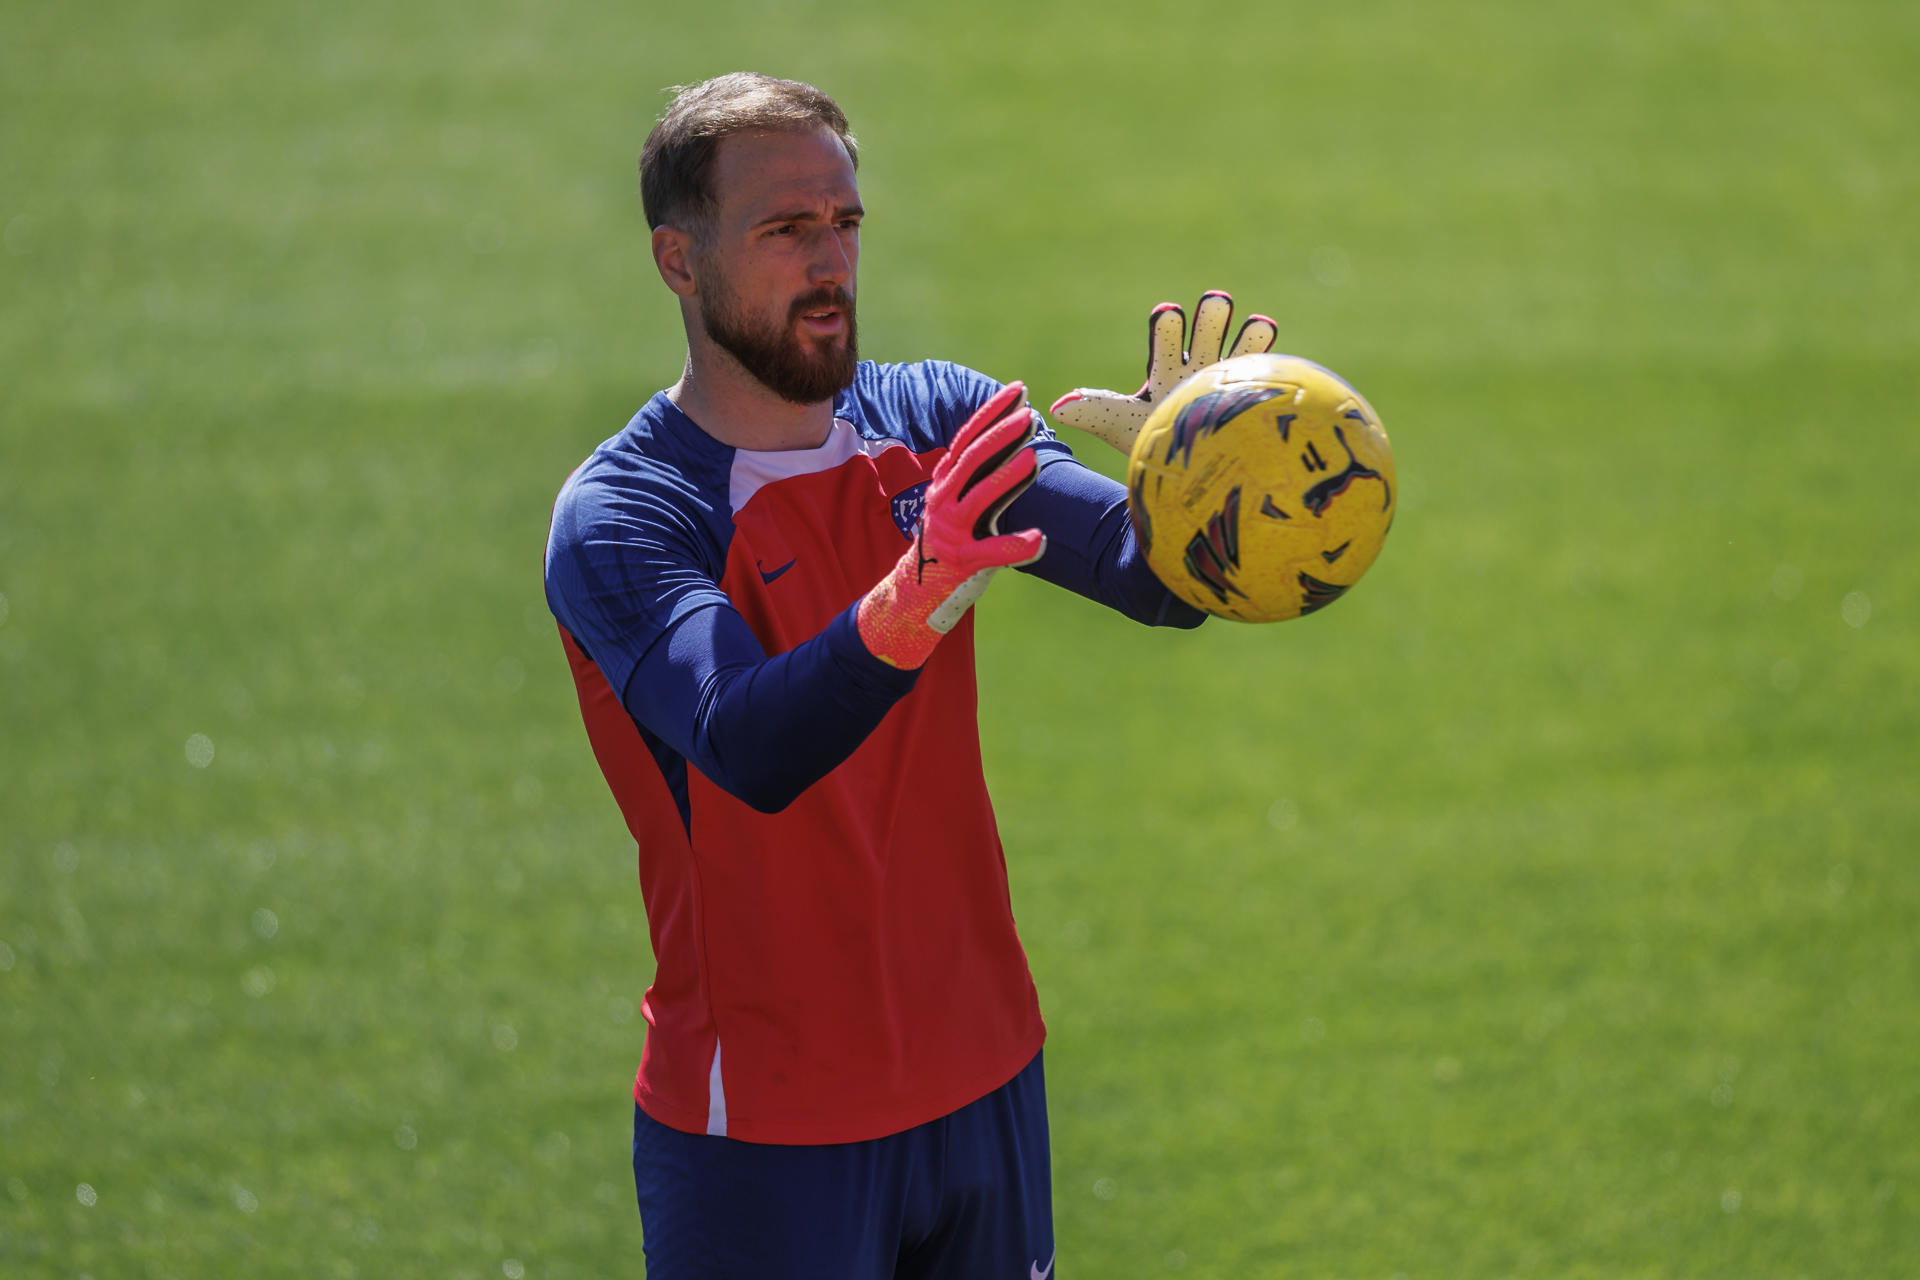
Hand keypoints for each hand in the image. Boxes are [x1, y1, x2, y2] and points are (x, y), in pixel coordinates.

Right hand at [856, 381, 1047, 667]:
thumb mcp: (959, 499)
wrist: (917, 587)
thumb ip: (981, 472)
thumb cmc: (950, 536)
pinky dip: (1014, 546)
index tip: (1017, 390)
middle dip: (1000, 435)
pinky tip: (1038, 539)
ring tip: (1033, 460)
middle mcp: (942, 499)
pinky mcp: (961, 561)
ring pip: (977, 499)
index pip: (968, 438)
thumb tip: (1016, 436)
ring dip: (1005, 478)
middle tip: (1027, 416)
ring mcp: (950, 530)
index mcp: (945, 481)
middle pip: (971, 460)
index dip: (991, 412)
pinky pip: (989, 552)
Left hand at [1049, 290, 1276, 454]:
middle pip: (1208, 331)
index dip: (1168, 325)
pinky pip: (1270, 380)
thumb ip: (1093, 409)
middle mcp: (1200, 366)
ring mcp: (1230, 381)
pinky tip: (1288, 368)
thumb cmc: (1148, 442)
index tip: (1168, 317)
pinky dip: (1278, 370)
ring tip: (1259, 325)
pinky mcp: (1254, 399)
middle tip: (1215, 304)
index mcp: (1166, 366)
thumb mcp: (1119, 424)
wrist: (1180, 476)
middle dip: (1211, 317)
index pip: (1166, 335)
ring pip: (1245, 349)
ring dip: (1251, 335)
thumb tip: (1056, 407)